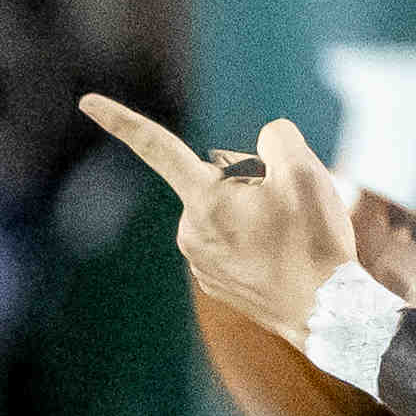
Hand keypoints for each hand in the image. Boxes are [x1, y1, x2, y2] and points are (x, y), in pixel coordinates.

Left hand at [78, 95, 363, 344]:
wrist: (328, 312)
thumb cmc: (315, 241)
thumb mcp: (307, 173)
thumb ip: (277, 138)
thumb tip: (262, 147)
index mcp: (203, 199)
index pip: (157, 147)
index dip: (121, 121)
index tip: (86, 102)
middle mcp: (189, 231)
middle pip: (218, 179)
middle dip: (251, 181)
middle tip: (290, 210)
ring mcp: (199, 261)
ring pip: (228, 211)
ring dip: (255, 212)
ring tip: (290, 237)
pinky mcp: (215, 281)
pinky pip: (234, 241)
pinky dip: (256, 240)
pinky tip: (281, 257)